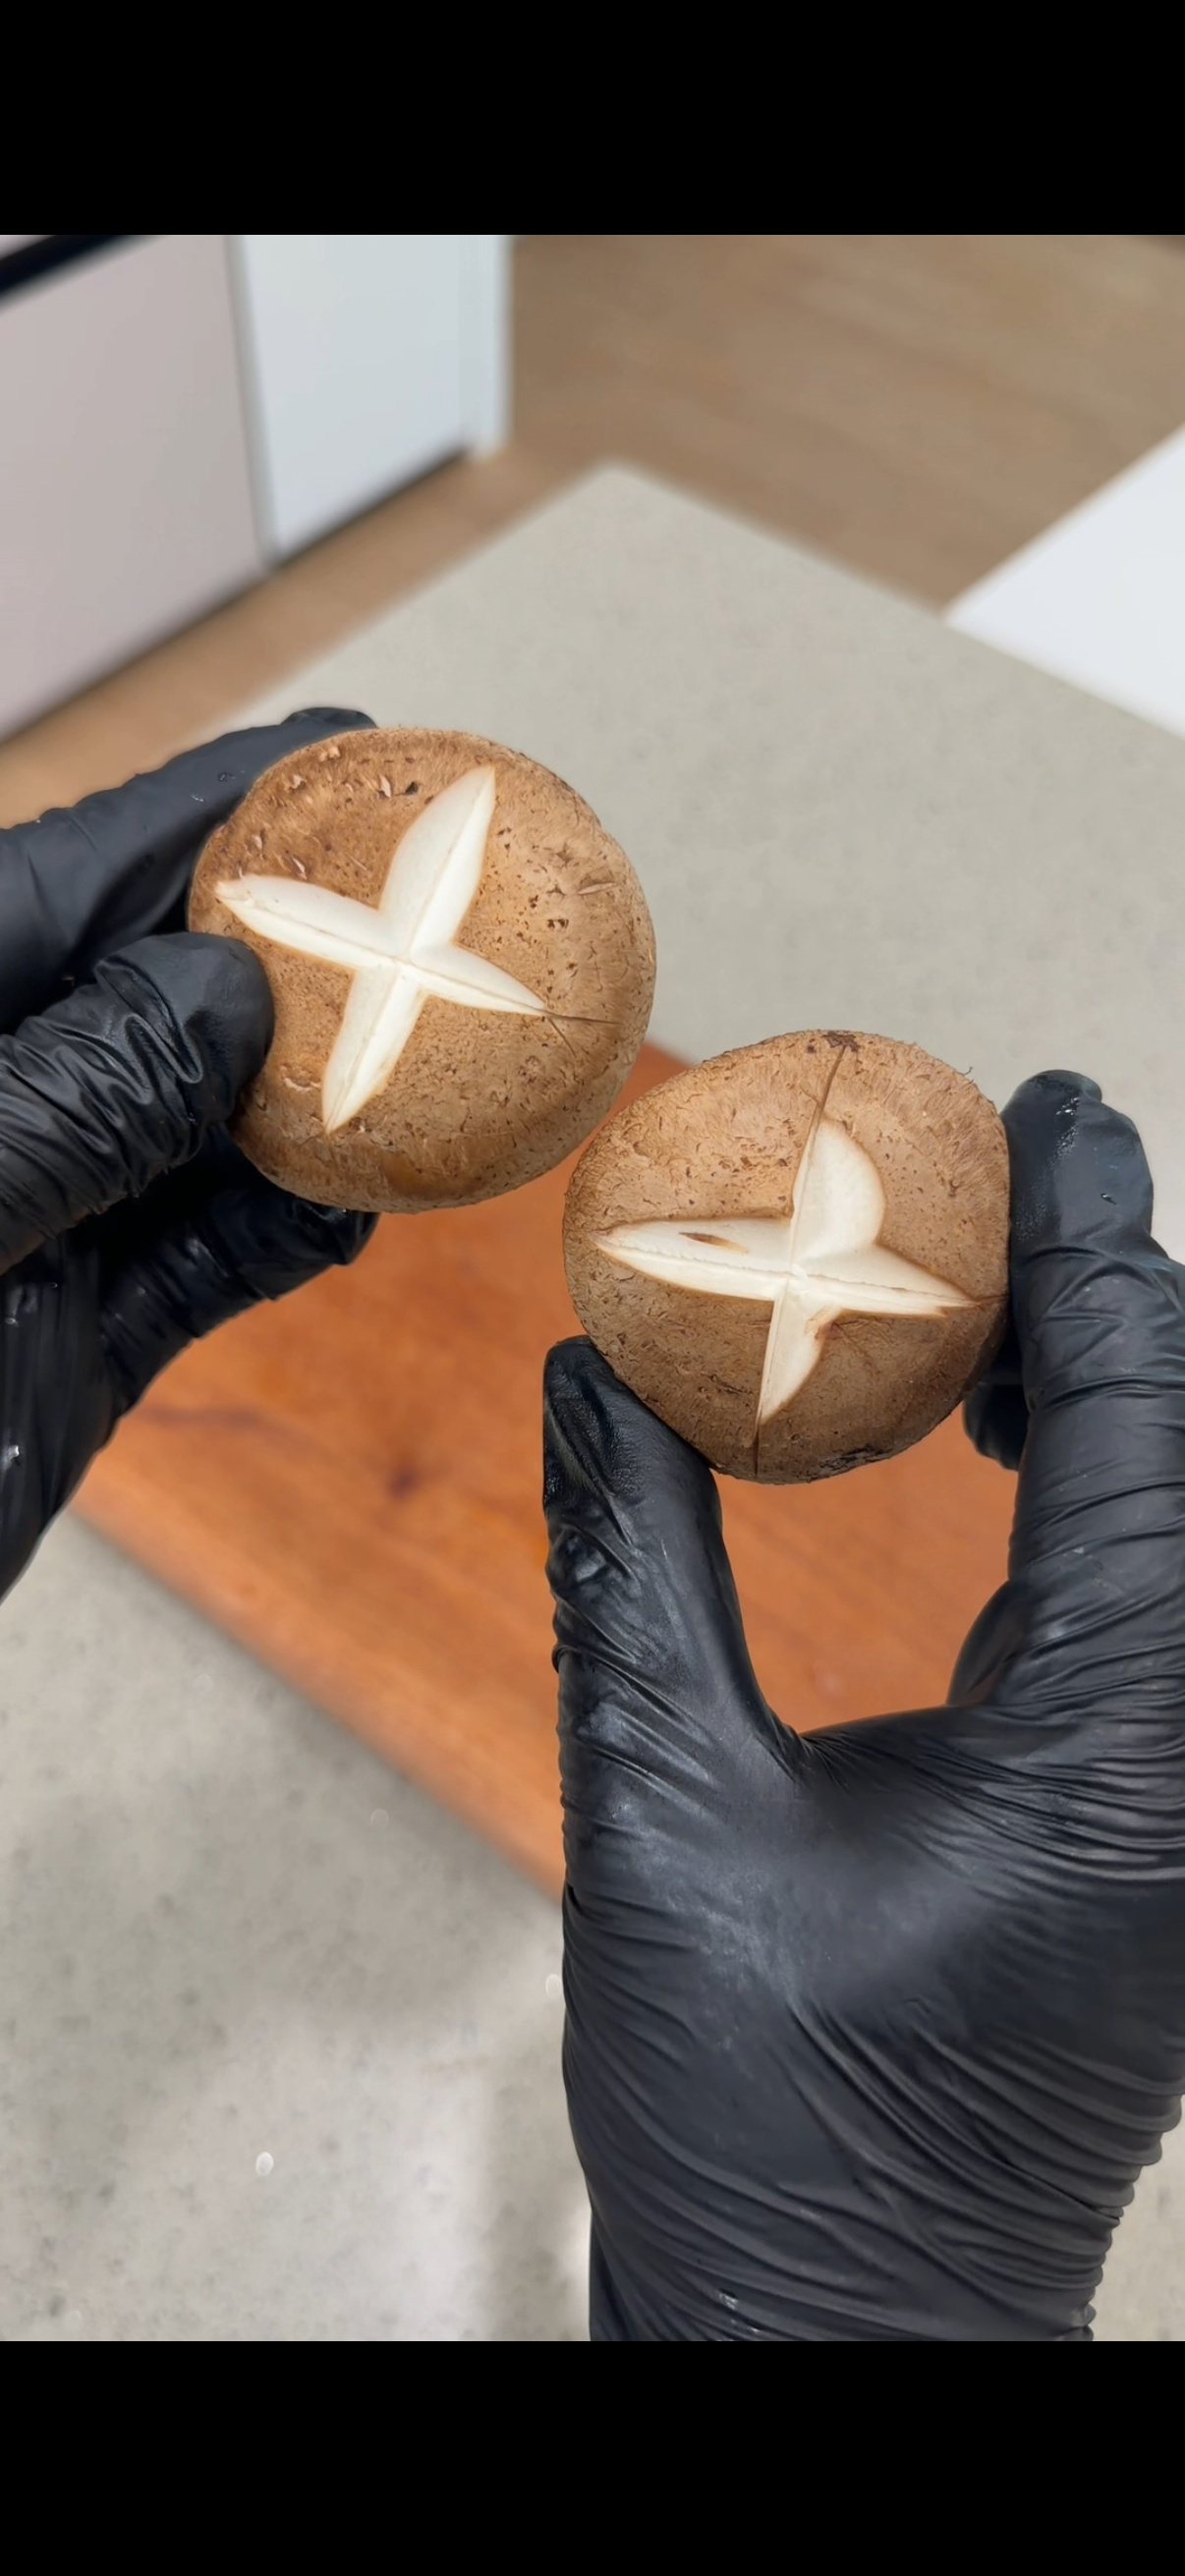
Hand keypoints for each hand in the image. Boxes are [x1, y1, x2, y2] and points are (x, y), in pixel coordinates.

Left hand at [0, 712, 377, 1598]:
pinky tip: (363, 1208)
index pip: (115, 858)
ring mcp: (43, 1215)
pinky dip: (294, 1234)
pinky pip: (216, 1258)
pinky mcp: (80, 1337)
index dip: (255, 806)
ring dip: (335, 1102)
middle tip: (475, 932)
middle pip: (189, 984)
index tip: (389, 771)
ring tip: (457, 1064)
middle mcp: (5, 1095)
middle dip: (326, 956)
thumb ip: (83, 1088)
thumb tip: (237, 989)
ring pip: (221, 1125)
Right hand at [544, 1071, 1184, 2339]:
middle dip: (1110, 1307)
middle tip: (991, 1198)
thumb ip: (637, 1564)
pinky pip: (1162, 1613)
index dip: (1099, 1243)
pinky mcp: (1166, 1845)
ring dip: (1107, 1404)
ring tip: (973, 1325)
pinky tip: (995, 1465)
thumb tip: (597, 1369)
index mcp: (1118, 1747)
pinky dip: (1098, 1505)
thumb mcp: (663, 1813)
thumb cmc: (763, 2117)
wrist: (838, 2335)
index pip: (1137, 1422)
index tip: (1056, 1111)